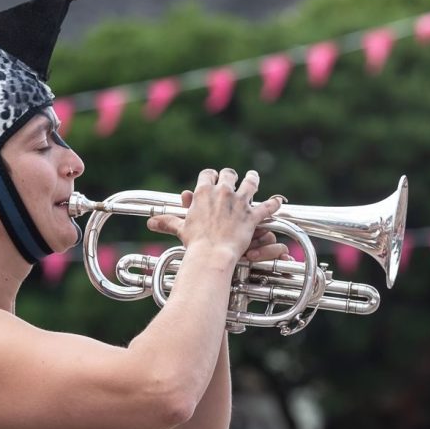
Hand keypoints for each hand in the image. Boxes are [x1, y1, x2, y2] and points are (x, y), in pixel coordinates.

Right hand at [146, 169, 285, 262]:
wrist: (211, 254)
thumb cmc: (195, 243)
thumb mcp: (181, 229)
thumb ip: (168, 222)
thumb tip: (151, 222)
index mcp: (204, 193)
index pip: (207, 174)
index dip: (210, 176)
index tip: (211, 178)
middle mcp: (222, 192)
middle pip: (228, 174)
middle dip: (230, 175)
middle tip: (231, 178)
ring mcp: (239, 202)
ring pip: (250, 183)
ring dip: (252, 179)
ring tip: (253, 176)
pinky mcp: (252, 215)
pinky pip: (267, 206)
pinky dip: (274, 204)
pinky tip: (278, 201)